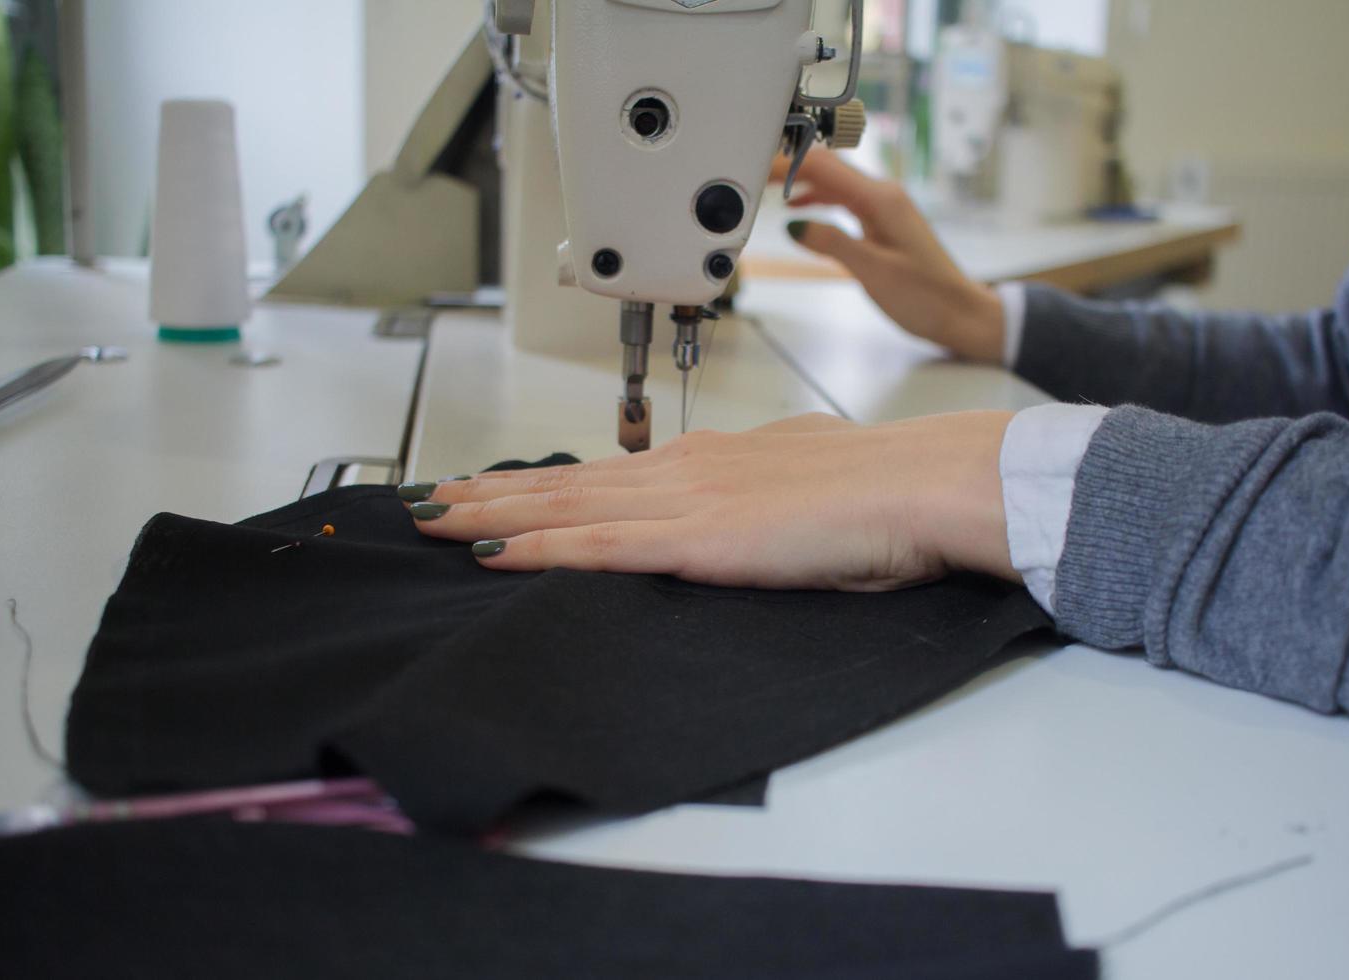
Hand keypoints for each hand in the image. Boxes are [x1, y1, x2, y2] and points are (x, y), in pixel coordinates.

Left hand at [407, 412, 1019, 590]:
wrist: (919, 485)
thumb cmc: (880, 489)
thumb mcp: (804, 476)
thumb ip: (761, 488)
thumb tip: (751, 498)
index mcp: (712, 460)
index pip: (607, 473)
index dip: (543, 481)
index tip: (495, 486)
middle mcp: (684, 470)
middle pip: (566, 481)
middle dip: (491, 490)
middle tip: (430, 497)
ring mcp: (685, 501)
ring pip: (565, 505)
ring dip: (492, 512)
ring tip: (434, 517)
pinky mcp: (697, 539)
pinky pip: (599, 545)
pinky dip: (538, 548)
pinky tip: (492, 553)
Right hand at [768, 149, 1004, 363]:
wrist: (959, 314)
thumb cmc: (925, 296)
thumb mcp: (872, 271)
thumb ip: (832, 242)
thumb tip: (794, 224)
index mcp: (881, 199)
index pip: (824, 166)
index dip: (786, 163)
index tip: (755, 166)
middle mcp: (883, 195)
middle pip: (828, 166)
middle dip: (788, 165)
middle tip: (751, 172)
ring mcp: (884, 207)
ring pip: (834, 182)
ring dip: (801, 181)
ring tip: (766, 187)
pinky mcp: (883, 222)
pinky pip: (844, 200)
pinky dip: (818, 199)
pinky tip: (799, 208)